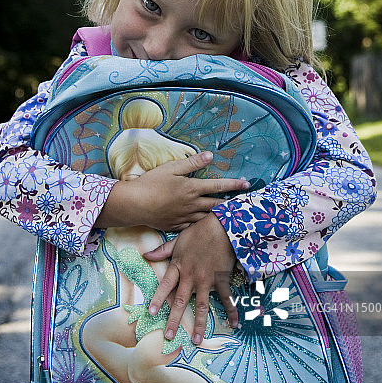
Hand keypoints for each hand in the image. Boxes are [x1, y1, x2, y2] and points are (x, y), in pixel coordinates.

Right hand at [95, 151, 249, 231]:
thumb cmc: (150, 183)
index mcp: (192, 188)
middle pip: (217, 205)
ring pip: (207, 218)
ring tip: (227, 214)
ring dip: (218, 216)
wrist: (134, 204)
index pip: (218, 186)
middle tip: (243, 204)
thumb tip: (210, 155)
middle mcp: (192, 205)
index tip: (247, 184)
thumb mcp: (171, 168)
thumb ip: (192, 162)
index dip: (234, 185)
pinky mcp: (176, 227)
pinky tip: (204, 225)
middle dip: (231, 204)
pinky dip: (201, 225)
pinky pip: (193, 227)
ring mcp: (185, 218)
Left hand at [143, 212, 239, 343]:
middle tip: (168, 336)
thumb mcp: (178, 239)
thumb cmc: (200, 231)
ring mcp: (207, 280)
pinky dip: (231, 311)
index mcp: (179, 266)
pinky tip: (234, 324)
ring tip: (195, 340)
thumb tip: (146, 254)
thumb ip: (163, 250)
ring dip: (198, 324)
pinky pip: (226, 299)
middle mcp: (191, 277)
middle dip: (173, 319)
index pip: (165, 286)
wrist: (223, 227)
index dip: (157, 299)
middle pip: (180, 301)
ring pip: (201, 306)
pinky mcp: (222, 280)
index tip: (151, 312)